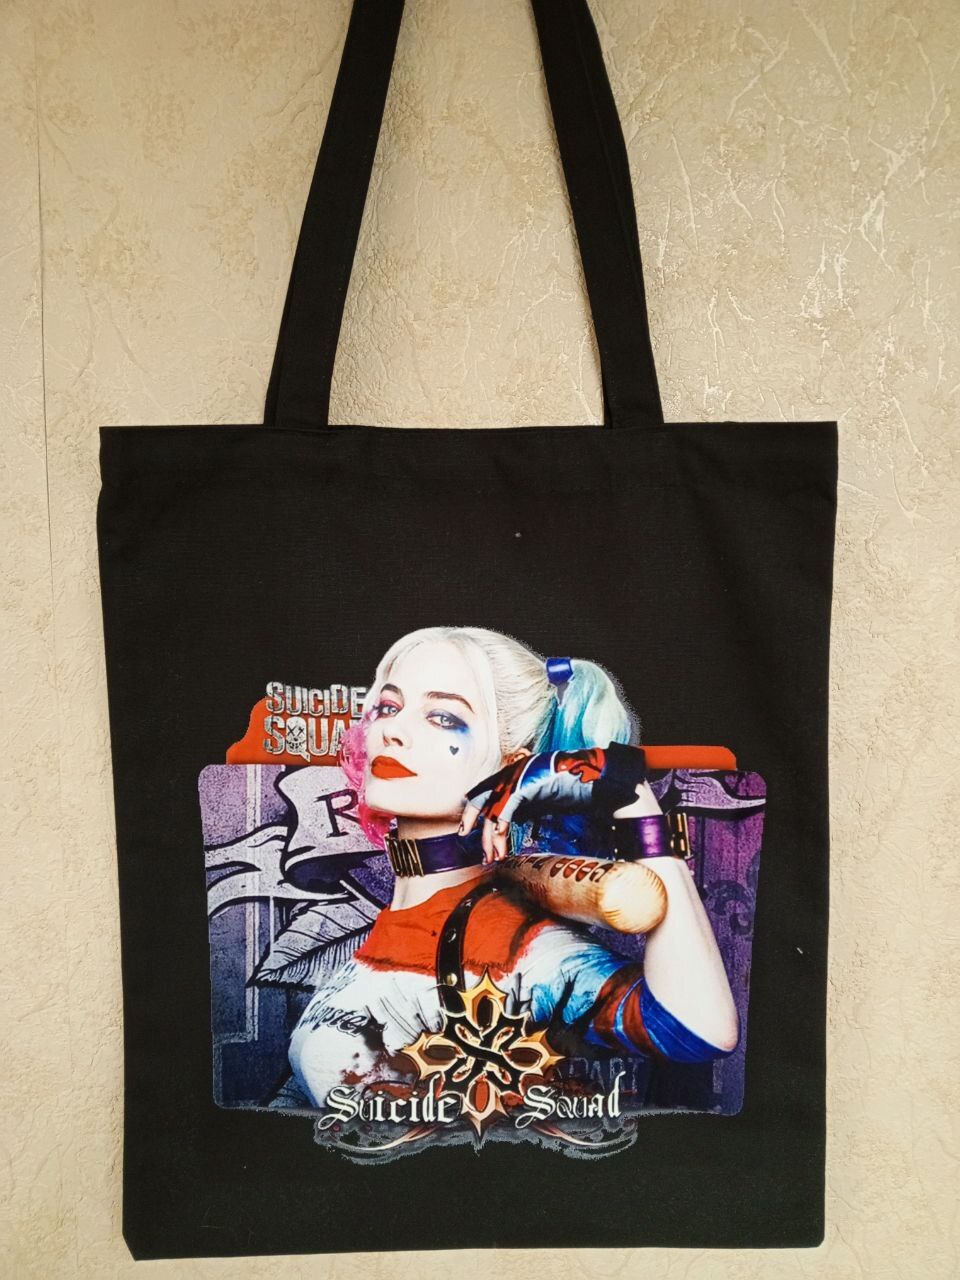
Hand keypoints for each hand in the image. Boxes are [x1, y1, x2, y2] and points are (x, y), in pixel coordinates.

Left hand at [459, 745, 644, 862]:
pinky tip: (502, 848)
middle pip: (482, 796)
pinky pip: (504, 810)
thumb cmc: (578, 788)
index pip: (488, 791)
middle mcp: (514, 772)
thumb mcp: (545, 800)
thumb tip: (513, 826)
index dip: (477, 812)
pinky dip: (500, 831)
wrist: (599, 777)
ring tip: (493, 857)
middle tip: (472, 844)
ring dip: (490, 837)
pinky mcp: (525, 784)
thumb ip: (528, 808)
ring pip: (492, 808)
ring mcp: (519, 776)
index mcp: (517, 774)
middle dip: (474, 822)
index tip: (473, 832)